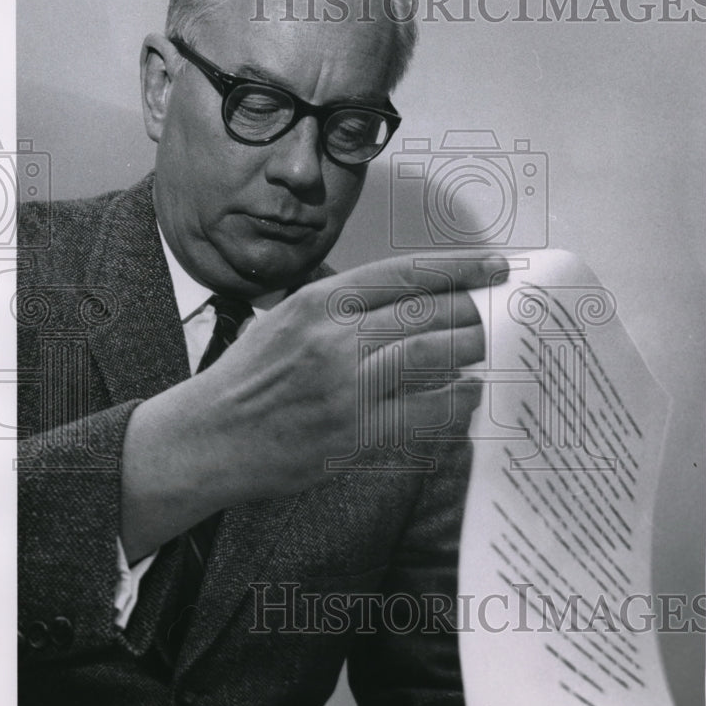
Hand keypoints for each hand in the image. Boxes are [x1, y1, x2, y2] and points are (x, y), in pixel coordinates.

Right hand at [121, 252, 506, 560]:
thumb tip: (407, 302)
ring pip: (435, 356)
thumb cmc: (246, 378)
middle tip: (498, 315)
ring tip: (488, 350)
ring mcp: (346, 387)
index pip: (406, 274)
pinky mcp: (354, 433)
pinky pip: (425, 413)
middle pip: (430, 312)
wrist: (207, 439)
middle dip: (475, 311)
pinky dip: (456, 402)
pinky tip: (468, 395)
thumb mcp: (281, 320)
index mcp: (317, 302)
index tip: (496, 267)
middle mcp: (335, 338)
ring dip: (472, 352)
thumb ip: (339, 307)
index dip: (460, 268)